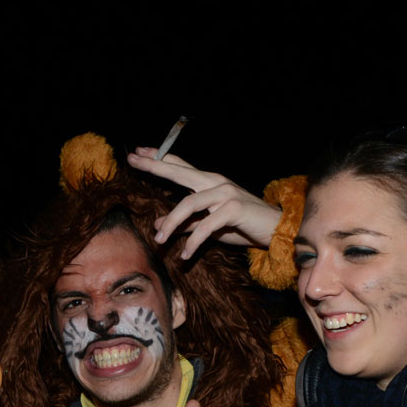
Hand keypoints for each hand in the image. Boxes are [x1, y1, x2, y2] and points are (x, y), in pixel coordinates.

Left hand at [126, 148, 281, 257]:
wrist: (275, 230)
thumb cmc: (241, 226)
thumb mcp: (208, 226)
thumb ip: (185, 224)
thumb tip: (158, 225)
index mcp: (209, 182)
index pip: (180, 166)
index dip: (160, 157)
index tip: (139, 151)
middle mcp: (215, 182)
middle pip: (179, 172)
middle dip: (154, 165)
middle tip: (132, 160)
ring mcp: (225, 193)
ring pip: (188, 204)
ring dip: (171, 223)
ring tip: (159, 241)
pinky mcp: (234, 209)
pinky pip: (205, 226)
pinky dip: (193, 242)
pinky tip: (185, 255)